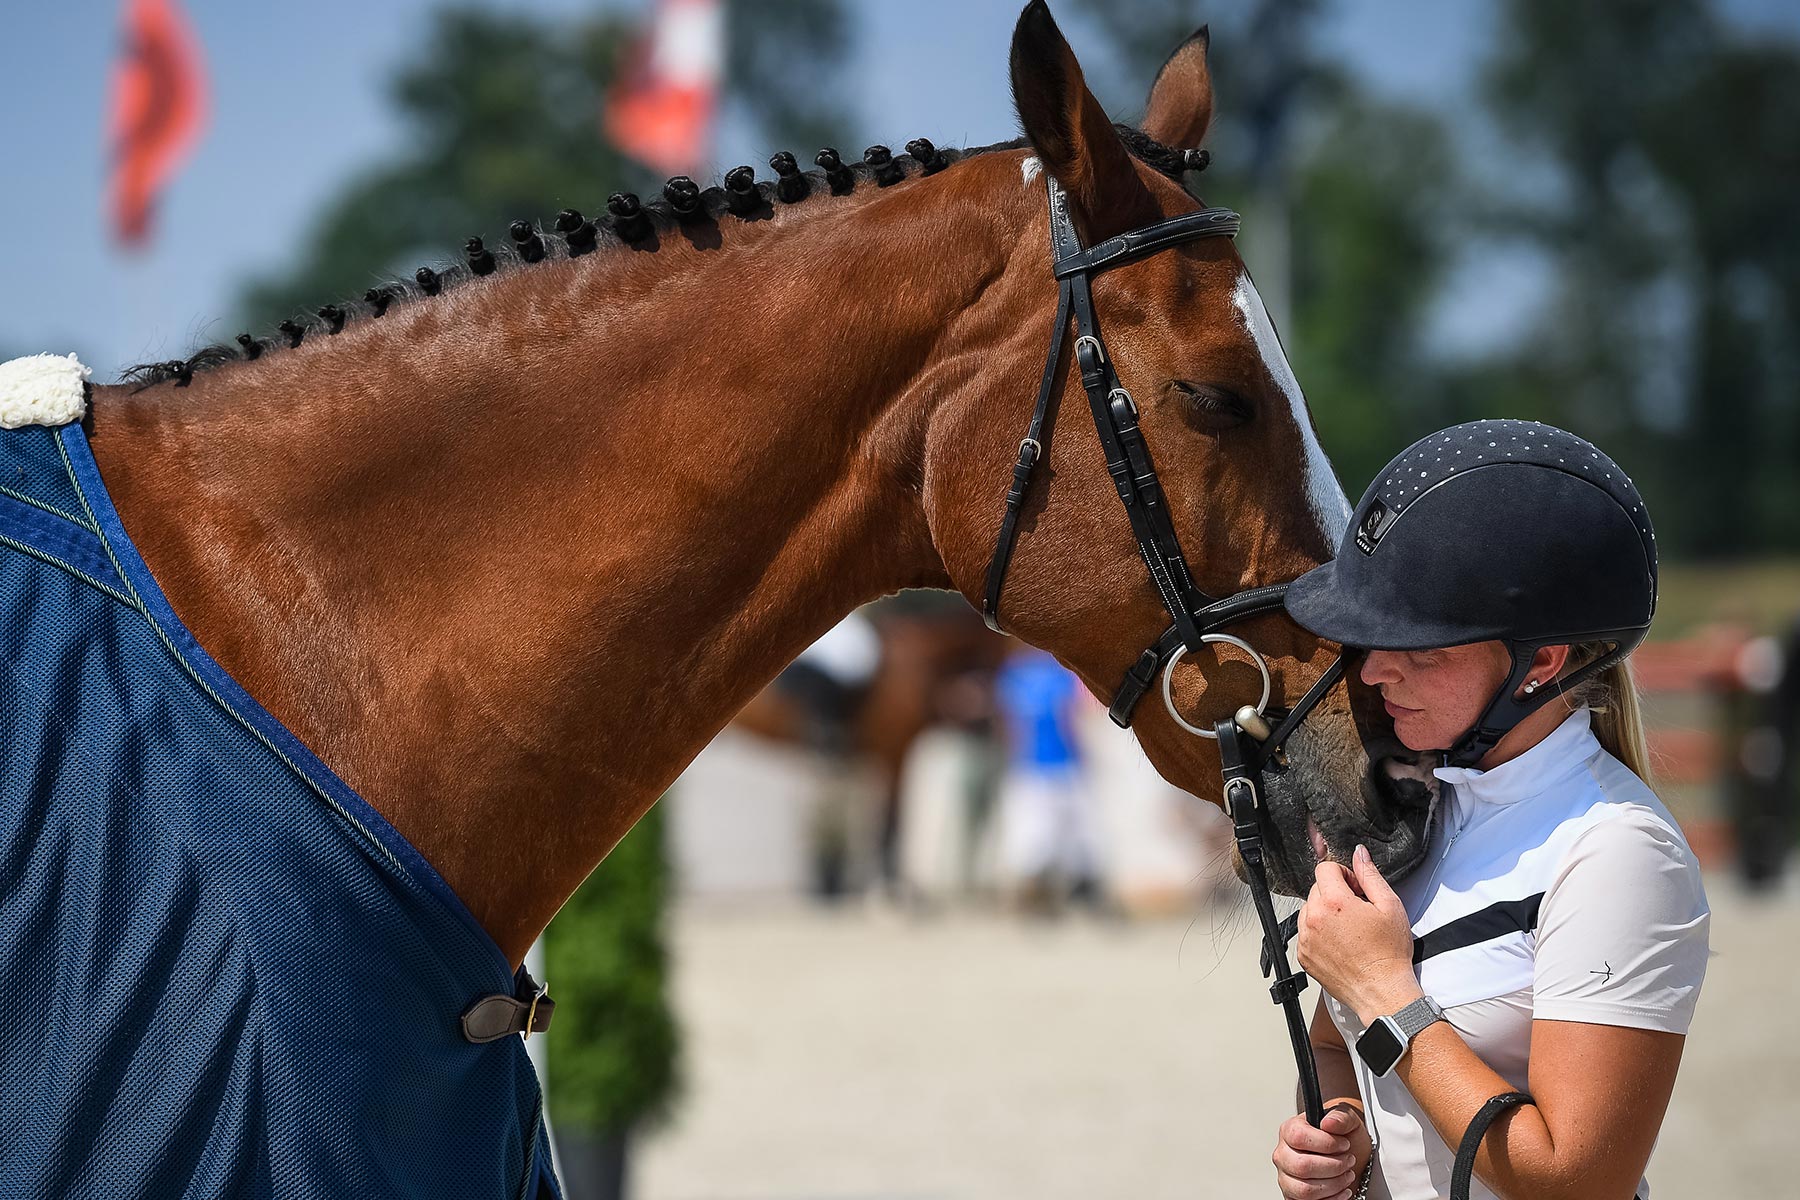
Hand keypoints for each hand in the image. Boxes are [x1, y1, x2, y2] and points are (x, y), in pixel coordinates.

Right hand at [1272, 1105, 1366, 1199]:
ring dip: (1334, 1184)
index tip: (1344, 1144)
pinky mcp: (1293, 1196)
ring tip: (1346, 1175)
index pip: (1298, 1137)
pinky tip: (1342, 1189)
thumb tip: (1328, 1123)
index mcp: (1289, 1130)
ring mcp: (1286, 1177)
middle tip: (1348, 1161)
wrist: (1348, 1156)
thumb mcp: (1348, 1121)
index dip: (1326, 1143)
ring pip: (1305, 1190)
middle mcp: (1284, 1154)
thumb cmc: (1343, 1138)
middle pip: (1302, 1166)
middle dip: (1333, 1166)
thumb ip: (1340, 1117)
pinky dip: (1332, 1199)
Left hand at [1296, 844, 1420, 1023]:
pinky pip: (1305, 932)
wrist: (1382, 991)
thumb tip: (1359, 853)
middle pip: (1316, 888)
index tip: (1356, 889)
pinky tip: (1340, 942)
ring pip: (1309, 909)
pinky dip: (1319, 932)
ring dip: (1325, 912)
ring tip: (1349, 928)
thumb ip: (1370, 875)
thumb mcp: (1389, 906)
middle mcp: (1314, 919)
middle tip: (1357, 910)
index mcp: (1334, 903)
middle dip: (1335, 893)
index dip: (1344, 874)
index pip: (1324, 869)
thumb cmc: (1388, 953)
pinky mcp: (1303, 955)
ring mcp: (1306, 939)